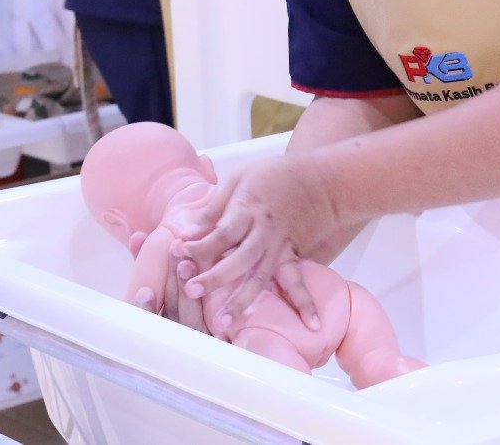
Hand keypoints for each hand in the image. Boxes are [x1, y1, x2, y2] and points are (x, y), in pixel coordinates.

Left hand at [166, 155, 333, 336]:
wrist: (321, 179)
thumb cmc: (275, 174)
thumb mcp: (240, 178)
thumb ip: (214, 206)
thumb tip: (188, 228)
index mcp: (249, 210)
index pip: (221, 233)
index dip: (199, 244)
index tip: (178, 252)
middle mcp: (264, 232)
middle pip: (238, 259)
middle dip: (215, 277)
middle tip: (192, 290)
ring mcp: (280, 247)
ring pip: (260, 277)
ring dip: (242, 301)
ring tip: (222, 323)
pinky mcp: (292, 255)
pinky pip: (297, 281)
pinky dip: (305, 302)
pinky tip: (311, 324)